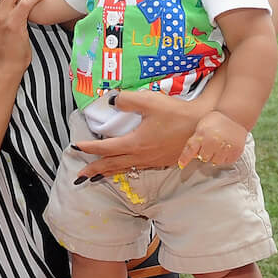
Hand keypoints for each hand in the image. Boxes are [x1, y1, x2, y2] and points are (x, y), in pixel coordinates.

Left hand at [74, 89, 203, 175]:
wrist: (201, 126)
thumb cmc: (176, 113)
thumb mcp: (149, 101)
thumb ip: (127, 100)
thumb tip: (111, 102)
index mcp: (135, 143)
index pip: (105, 148)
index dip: (89, 148)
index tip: (75, 147)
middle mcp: (141, 155)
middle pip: (112, 165)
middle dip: (94, 170)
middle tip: (79, 176)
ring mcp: (151, 161)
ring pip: (124, 169)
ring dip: (107, 173)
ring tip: (95, 177)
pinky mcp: (160, 161)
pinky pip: (136, 168)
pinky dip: (123, 170)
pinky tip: (123, 167)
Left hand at [178, 109, 247, 167]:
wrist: (235, 115)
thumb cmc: (217, 120)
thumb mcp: (201, 126)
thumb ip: (194, 141)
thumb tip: (190, 155)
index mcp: (202, 135)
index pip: (190, 150)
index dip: (184, 159)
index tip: (182, 165)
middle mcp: (213, 142)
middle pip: (204, 158)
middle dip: (205, 153)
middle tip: (210, 144)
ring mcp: (225, 147)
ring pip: (216, 161)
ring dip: (216, 156)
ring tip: (219, 146)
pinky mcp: (235, 151)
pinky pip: (227, 161)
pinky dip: (226, 157)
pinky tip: (226, 148)